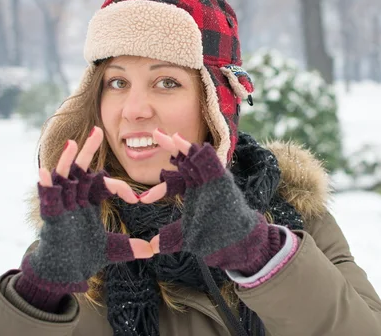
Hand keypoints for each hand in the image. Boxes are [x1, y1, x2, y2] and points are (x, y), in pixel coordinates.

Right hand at [21, 127, 153, 294]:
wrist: (66, 274)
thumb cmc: (86, 257)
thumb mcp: (115, 249)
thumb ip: (133, 246)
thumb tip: (153, 250)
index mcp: (89, 201)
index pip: (104, 184)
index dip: (119, 188)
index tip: (137, 200)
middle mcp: (74, 198)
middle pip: (80, 169)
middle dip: (88, 150)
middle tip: (98, 130)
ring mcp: (61, 206)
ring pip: (63, 177)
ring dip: (67, 161)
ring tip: (72, 143)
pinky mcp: (50, 217)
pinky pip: (47, 197)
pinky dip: (45, 184)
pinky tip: (44, 171)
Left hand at [143, 131, 267, 273]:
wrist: (237, 243)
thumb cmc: (215, 236)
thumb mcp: (187, 235)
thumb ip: (170, 237)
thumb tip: (151, 246)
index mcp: (195, 189)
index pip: (175, 180)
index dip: (160, 187)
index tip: (143, 199)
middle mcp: (203, 181)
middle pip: (185, 160)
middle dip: (170, 147)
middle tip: (155, 134)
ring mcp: (213, 180)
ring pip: (197, 158)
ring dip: (185, 146)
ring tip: (173, 137)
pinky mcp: (223, 181)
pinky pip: (213, 163)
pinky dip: (203, 154)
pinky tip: (194, 147)